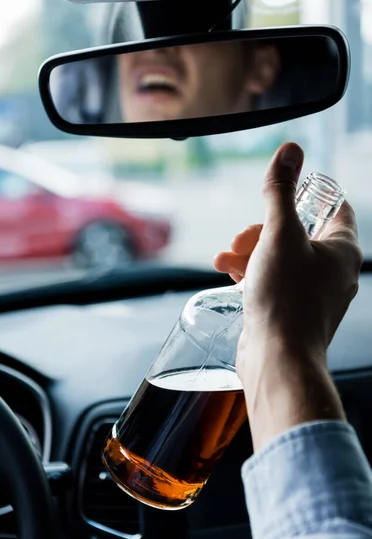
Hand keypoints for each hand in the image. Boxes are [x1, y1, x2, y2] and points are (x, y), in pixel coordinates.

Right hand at [213, 142, 362, 449]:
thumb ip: (280, 192)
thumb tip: (290, 151)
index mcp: (341, 249)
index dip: (309, 194)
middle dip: (263, 228)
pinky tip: (229, 272)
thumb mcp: (278, 235)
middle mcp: (332, 271)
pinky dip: (251, 272)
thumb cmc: (285, 299)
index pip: (335, 207)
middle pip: (299, 232)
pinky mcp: (291, 310)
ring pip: (281, 258)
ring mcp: (312, 293)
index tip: (284, 191)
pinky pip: (273, 281)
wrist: (277, 359)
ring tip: (227, 256)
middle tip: (242, 236)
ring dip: (251, 251)